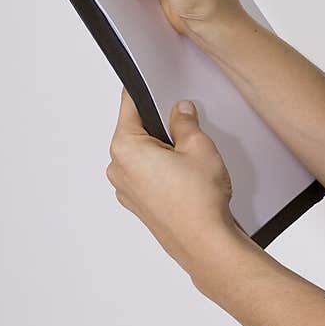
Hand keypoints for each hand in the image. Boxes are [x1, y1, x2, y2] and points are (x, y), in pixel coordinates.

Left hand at [106, 87, 245, 281]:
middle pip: (136, 131)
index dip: (144, 92)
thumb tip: (180, 111)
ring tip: (191, 158)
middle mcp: (119, 170)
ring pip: (143, 156)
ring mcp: (127, 191)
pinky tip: (188, 176)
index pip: (129, 106)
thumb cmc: (198, 201)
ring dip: (163, 151)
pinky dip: (164, 171)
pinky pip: (148, 177)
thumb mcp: (198, 146)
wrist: (205, 243)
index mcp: (126, 148)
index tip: (150, 82)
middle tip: (187, 127)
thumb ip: (185, 122)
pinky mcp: (140, 206)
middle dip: (160, 126)